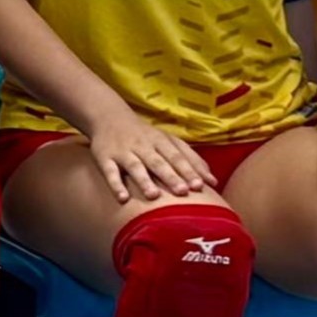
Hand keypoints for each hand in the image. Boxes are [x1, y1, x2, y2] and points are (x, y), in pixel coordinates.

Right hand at [82, 111, 211, 202]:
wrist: (108, 117)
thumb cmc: (145, 135)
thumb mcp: (168, 141)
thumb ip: (190, 158)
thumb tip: (213, 181)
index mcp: (160, 141)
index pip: (177, 156)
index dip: (188, 170)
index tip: (201, 185)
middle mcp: (143, 146)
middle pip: (158, 162)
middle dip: (171, 176)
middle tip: (183, 192)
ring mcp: (123, 152)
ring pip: (135, 167)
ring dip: (144, 181)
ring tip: (154, 196)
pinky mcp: (104, 158)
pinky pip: (109, 172)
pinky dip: (115, 185)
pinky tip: (123, 198)